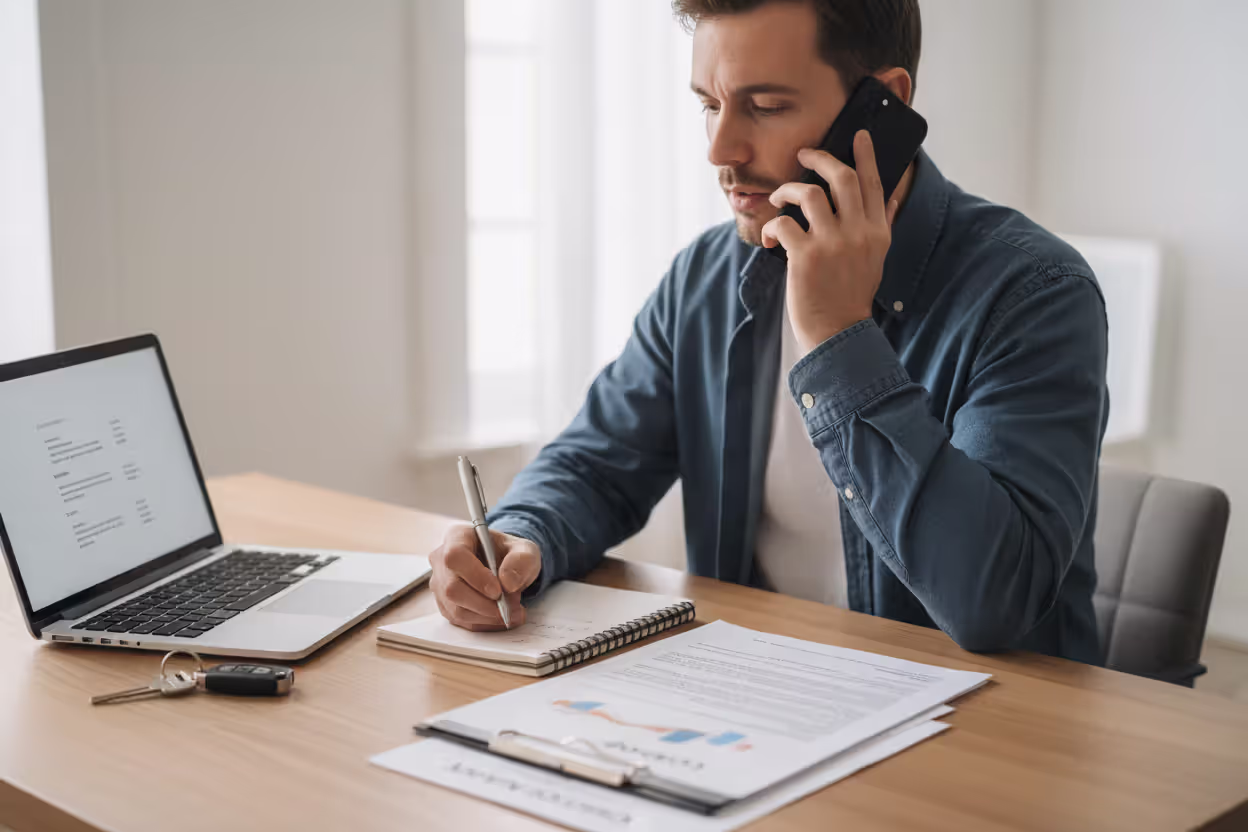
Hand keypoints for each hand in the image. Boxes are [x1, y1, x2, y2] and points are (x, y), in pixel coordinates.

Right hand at [429, 525, 541, 630]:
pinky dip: (484, 623)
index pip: (455, 556)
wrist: (506, 568)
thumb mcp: (526, 551)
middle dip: (485, 604)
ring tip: (512, 612)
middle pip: (452, 588)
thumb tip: (507, 582)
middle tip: (512, 606)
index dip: (475, 576)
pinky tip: (502, 618)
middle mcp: (441, 560)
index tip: (498, 591)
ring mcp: (440, 584)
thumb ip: (521, 561)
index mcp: (457, 536)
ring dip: (487, 616)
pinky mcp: (445, 604)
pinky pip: (460, 621)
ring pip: (455, 609)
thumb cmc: (511, 555)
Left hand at [761, 130, 899, 353]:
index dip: (866, 155)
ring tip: (778, 198)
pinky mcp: (805, 256)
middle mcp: (858, 233)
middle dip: (820, 158)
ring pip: (810, 192)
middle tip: (804, 154)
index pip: (874, 184)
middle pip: (842, 177)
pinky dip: (770, 226)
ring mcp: (832, 243)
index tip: (858, 135)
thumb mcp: (876, 259)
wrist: (837, 332)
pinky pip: (783, 223)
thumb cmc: (851, 296)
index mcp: (877, 232)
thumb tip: (891, 198)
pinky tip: (768, 238)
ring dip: (787, 190)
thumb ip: (882, 226)